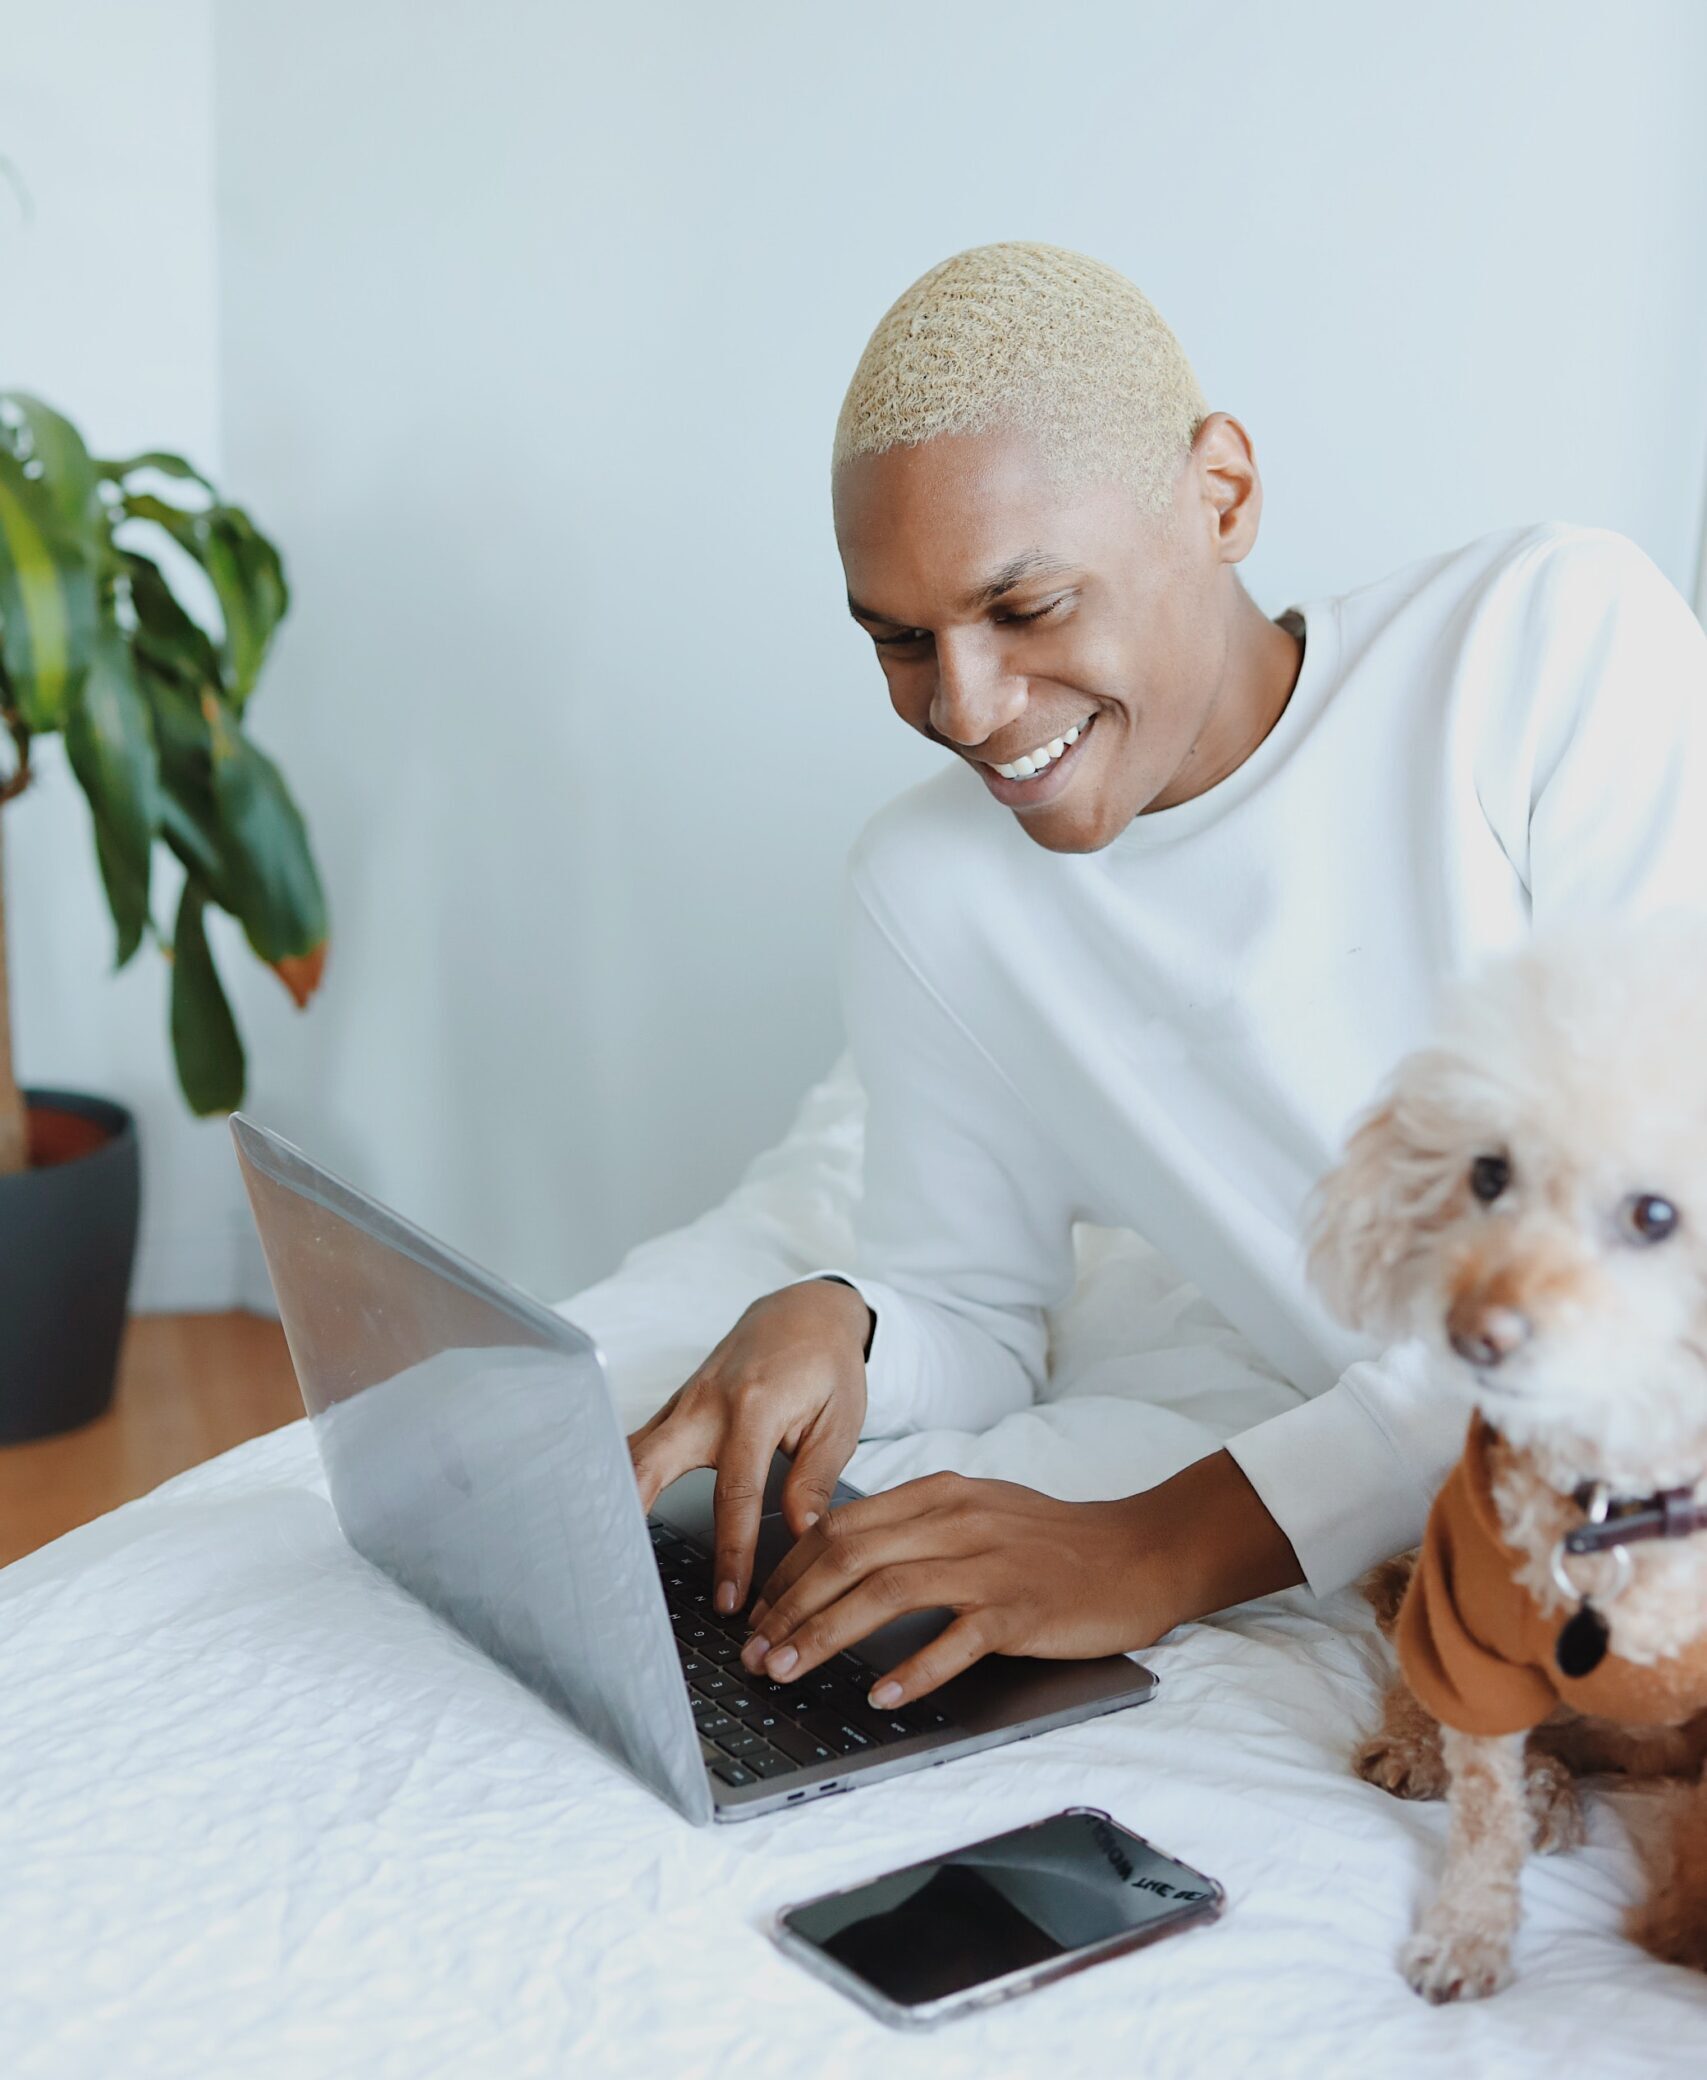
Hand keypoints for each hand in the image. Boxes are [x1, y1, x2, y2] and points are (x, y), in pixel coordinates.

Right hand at [626, 1278, 871, 1615]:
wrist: (805, 1309)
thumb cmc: (827, 1364)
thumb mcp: (840, 1420)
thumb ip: (816, 1479)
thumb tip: (802, 1535)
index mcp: (753, 1409)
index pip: (735, 1494)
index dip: (731, 1551)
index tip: (728, 1599)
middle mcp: (706, 1404)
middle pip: (649, 1465)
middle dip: (630, 1519)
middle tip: (620, 1575)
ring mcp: (683, 1402)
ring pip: (631, 1454)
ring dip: (613, 1500)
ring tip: (598, 1554)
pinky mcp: (675, 1407)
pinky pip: (638, 1446)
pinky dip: (621, 1480)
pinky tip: (609, 1517)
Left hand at [739, 1451, 1304, 1707]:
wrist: (1139, 1551)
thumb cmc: (1054, 1541)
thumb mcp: (978, 1512)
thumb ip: (916, 1527)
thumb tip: (843, 1561)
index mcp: (939, 1494)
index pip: (841, 1525)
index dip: (789, 1570)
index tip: (759, 1610)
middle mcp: (956, 1521)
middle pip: (849, 1557)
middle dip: (790, 1607)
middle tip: (755, 1652)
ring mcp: (988, 1564)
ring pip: (885, 1593)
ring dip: (826, 1636)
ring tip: (788, 1671)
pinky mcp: (1020, 1609)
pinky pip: (956, 1640)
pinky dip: (914, 1668)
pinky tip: (882, 1695)